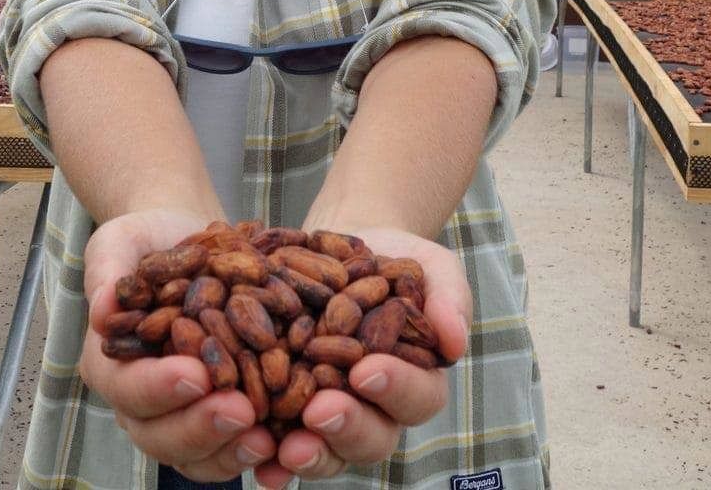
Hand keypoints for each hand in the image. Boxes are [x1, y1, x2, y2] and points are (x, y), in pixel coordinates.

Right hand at [79, 209, 278, 479]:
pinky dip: (256, 450)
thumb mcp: (122, 241)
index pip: (126, 387)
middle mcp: (141, 400)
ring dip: (229, 450)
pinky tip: (284, 439)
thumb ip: (109, 270)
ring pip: (197, 455)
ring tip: (264, 437)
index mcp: (112, 363)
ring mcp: (180, 415)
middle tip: (239, 409)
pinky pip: (232, 449)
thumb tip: (103, 309)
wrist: (188, 243)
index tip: (195, 374)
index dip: (157, 387)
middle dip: (200, 426)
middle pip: (159, 434)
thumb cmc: (150, 240)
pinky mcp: (220, 416)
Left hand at [255, 226, 471, 485]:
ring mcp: (329, 415)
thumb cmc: (391, 259)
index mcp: (416, 380)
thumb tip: (455, 342)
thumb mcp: (430, 266)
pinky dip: (268, 461)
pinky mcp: (286, 411)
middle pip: (371, 438)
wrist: (337, 246)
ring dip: (308, 454)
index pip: (417, 397)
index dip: (395, 389)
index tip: (366, 370)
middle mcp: (374, 409)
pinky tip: (256, 464)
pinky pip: (279, 446)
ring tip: (286, 447)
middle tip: (321, 410)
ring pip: (327, 452)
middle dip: (346, 427)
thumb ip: (449, 298)